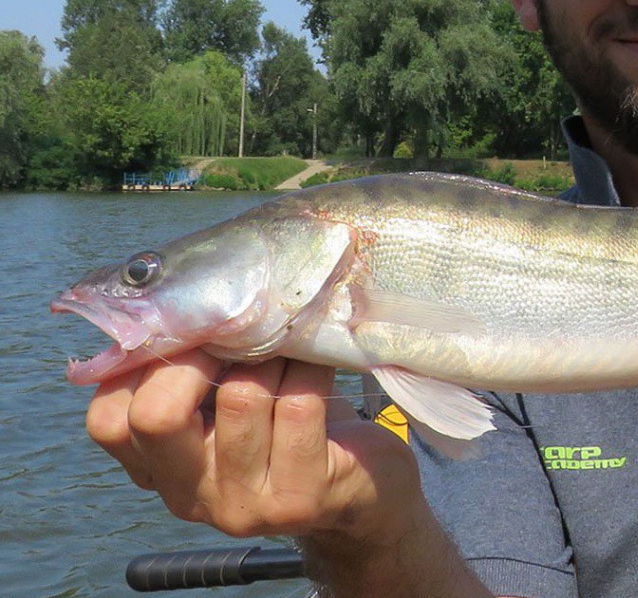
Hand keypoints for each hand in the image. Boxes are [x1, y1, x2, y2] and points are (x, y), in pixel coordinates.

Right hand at [84, 353, 418, 545]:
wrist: (361, 488)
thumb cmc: (288, 426)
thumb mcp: (228, 404)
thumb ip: (196, 373)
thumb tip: (181, 299)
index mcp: (160, 470)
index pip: (108, 422)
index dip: (141, 364)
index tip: (189, 334)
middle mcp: (191, 496)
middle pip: (158, 414)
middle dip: (199, 354)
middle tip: (235, 334)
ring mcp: (244, 505)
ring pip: (241, 396)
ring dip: (271, 355)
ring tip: (288, 346)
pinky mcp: (298, 498)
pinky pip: (297, 403)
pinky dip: (310, 368)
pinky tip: (318, 363)